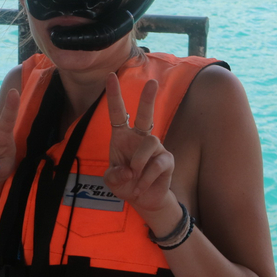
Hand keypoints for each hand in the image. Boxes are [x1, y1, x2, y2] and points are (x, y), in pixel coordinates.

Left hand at [102, 75, 174, 214]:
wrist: (143, 200)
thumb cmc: (125, 184)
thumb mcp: (112, 181)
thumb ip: (114, 175)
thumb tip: (129, 171)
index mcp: (122, 137)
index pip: (117, 113)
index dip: (114, 95)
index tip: (110, 76)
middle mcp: (139, 138)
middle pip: (145, 114)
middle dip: (148, 99)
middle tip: (152, 82)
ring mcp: (155, 147)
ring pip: (150, 142)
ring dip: (139, 161)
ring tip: (134, 176)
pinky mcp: (167, 160)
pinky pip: (157, 164)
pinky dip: (145, 178)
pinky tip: (140, 186)